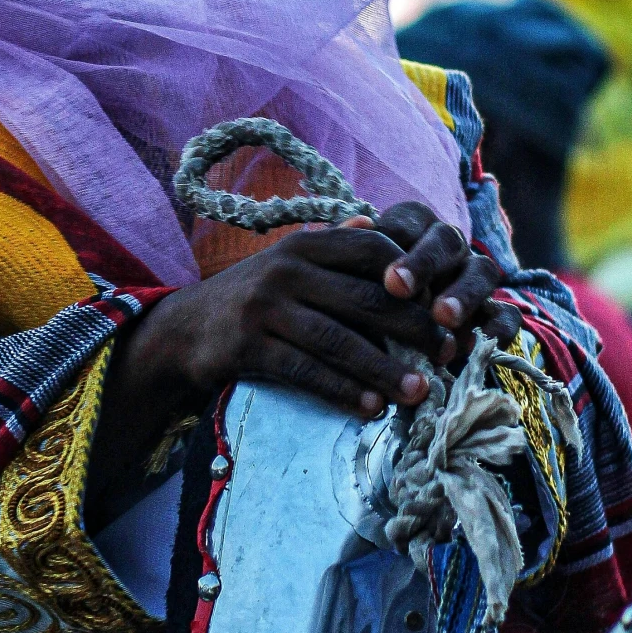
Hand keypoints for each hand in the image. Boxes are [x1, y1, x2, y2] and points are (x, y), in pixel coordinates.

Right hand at [85, 204, 518, 527]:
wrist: (184, 330)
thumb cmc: (254, 299)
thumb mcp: (289, 263)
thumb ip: (333, 248)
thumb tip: (377, 224)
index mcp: (306, 244)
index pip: (372, 248)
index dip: (413, 277)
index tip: (443, 308)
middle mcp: (286, 269)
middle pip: (364, 298)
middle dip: (413, 328)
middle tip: (447, 355)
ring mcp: (264, 307)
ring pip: (339, 340)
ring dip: (384, 368)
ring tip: (419, 391)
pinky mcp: (248, 345)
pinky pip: (306, 370)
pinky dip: (341, 390)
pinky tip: (369, 408)